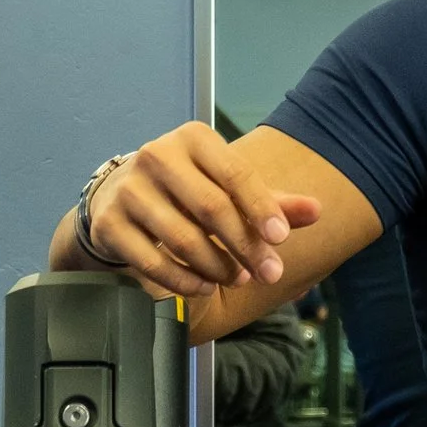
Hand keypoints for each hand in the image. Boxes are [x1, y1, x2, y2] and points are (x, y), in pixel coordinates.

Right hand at [81, 121, 321, 300]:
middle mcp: (157, 156)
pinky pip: (153, 262)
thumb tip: (316, 211)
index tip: (281, 239)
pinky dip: (184, 281)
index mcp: (193, 139)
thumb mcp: (228, 187)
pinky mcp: (110, 224)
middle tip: (269, 273)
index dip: (261, 208)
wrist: (118, 197)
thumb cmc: (187, 190)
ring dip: (218, 267)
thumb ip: (272, 201)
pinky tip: (204, 287)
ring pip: (183, 239)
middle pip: (211, 208)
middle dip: (246, 247)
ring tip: (238, 279)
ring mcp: (129, 189)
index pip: (235, 174)